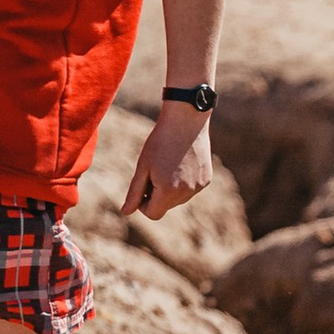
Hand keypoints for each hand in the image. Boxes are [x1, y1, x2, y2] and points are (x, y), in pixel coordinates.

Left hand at [120, 102, 214, 223]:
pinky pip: (190, 189)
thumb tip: (126, 212)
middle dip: (157, 194)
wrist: (186, 120)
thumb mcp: (143, 166)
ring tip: (168, 163)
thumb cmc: (160, 141)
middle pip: (166, 206)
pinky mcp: (206, 179)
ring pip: (179, 198)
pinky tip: (181, 161)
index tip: (142, 185)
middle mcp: (186, 193)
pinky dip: (183, 181)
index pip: (153, 214)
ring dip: (170, 188)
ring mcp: (199, 187)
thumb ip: (135, 192)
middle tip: (154, 169)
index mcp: (168, 191)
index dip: (143, 203)